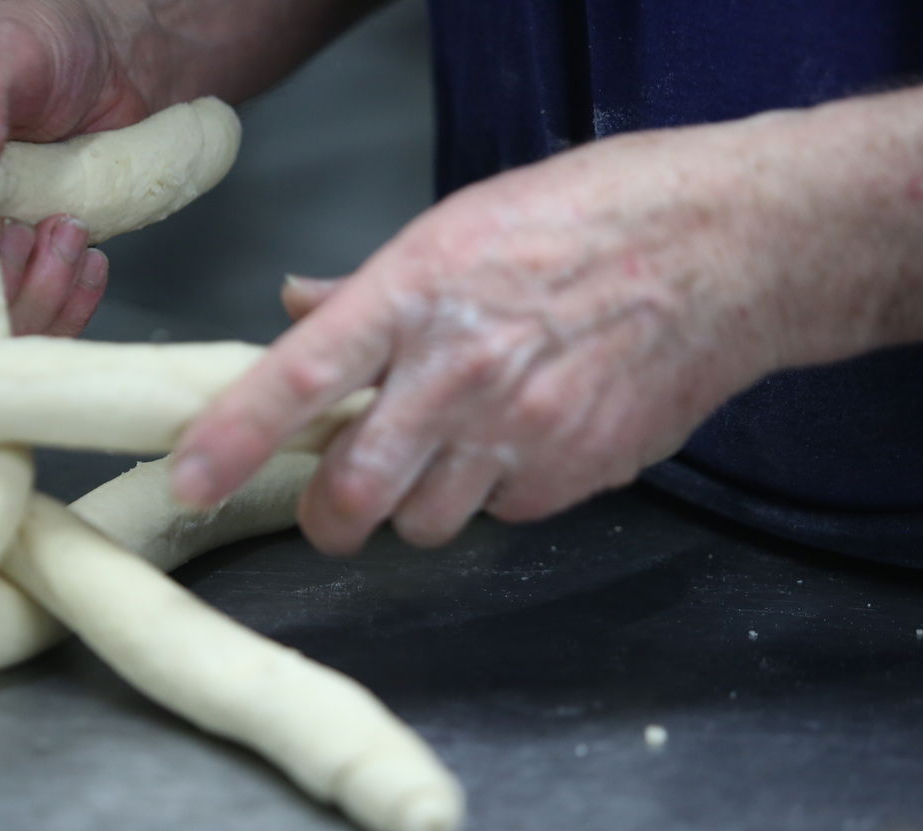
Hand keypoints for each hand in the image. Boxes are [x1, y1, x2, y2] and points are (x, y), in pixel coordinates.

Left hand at [172, 117, 828, 553]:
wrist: (731, 248)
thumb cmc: (596, 217)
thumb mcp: (465, 223)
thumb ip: (372, 288)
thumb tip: (298, 310)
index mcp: (418, 290)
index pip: (300, 377)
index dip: (234, 437)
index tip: (191, 479)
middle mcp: (461, 369)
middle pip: (355, 492)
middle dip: (331, 519)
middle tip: (336, 510)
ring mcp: (523, 429)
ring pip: (428, 521)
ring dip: (421, 505)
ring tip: (455, 452)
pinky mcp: (576, 472)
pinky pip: (506, 513)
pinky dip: (500, 494)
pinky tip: (529, 439)